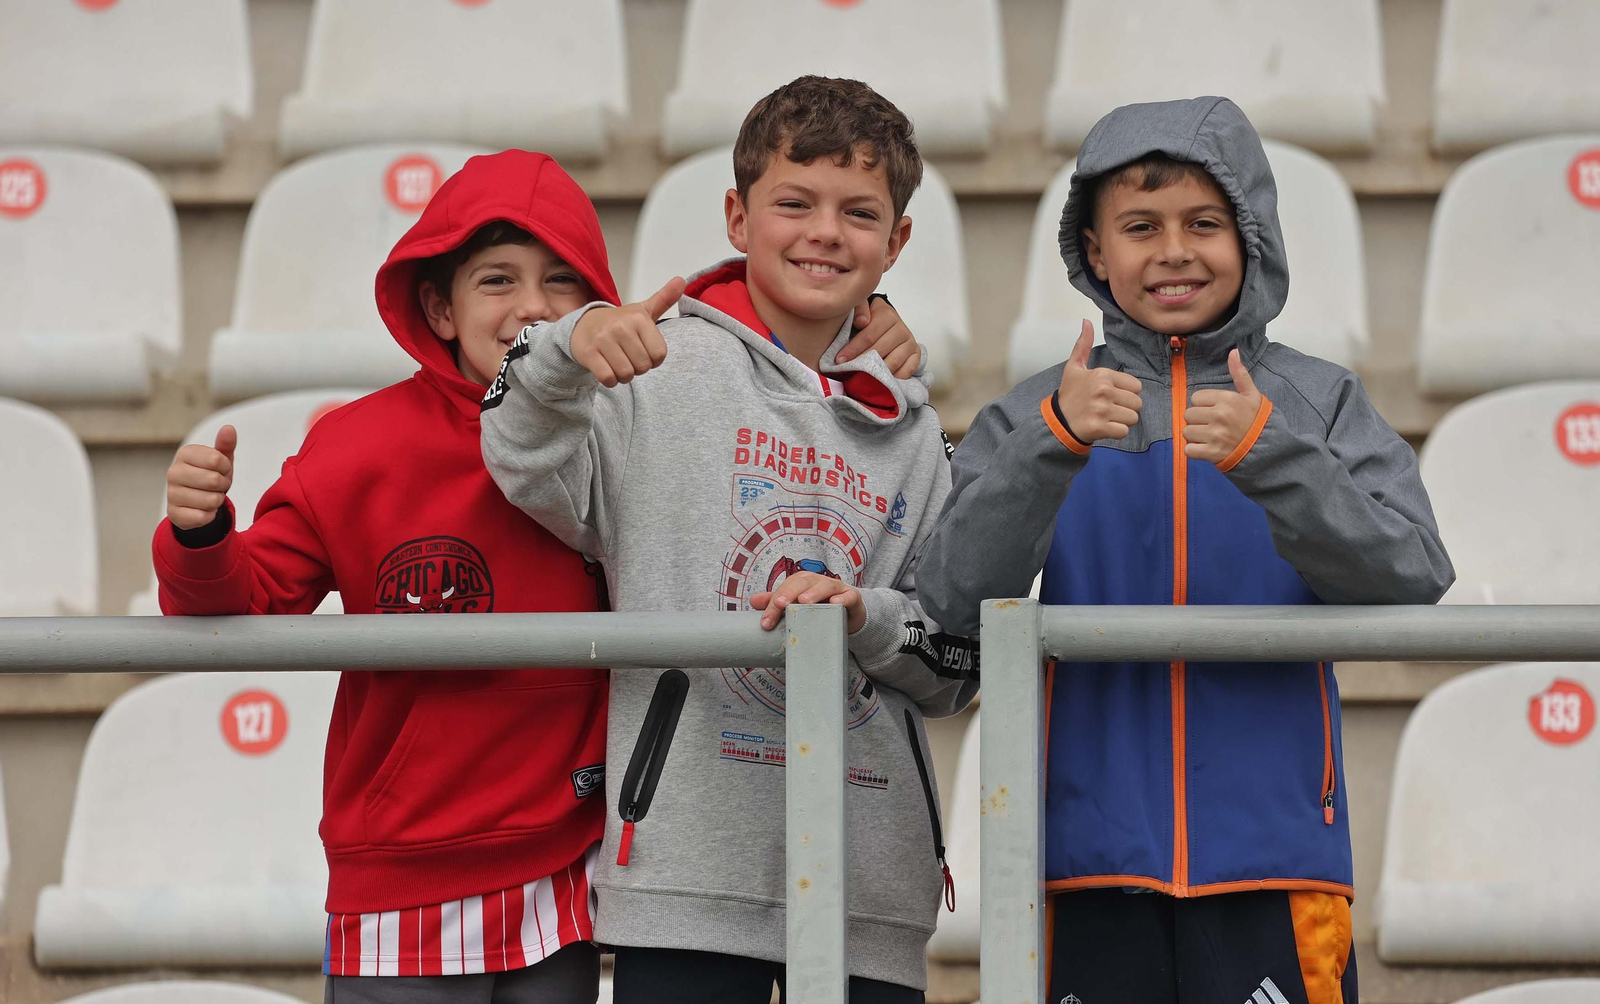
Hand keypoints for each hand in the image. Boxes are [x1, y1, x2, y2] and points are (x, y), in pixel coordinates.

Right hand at [167, 425, 235, 529]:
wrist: (195, 502)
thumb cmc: (209, 475)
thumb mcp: (221, 459)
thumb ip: (225, 445)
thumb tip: (229, 428)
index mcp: (185, 454)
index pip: (218, 460)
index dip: (226, 468)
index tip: (220, 470)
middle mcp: (173, 472)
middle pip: (215, 481)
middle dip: (223, 485)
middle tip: (216, 485)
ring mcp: (171, 494)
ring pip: (212, 500)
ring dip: (217, 501)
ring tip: (209, 496)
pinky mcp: (174, 514)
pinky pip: (204, 517)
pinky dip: (210, 515)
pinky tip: (202, 509)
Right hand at [570, 277, 684, 386]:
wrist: (583, 325)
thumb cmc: (619, 323)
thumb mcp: (642, 311)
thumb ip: (664, 299)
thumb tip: (681, 281)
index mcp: (638, 318)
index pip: (659, 354)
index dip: (653, 359)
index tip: (643, 351)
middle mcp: (621, 327)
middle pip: (643, 367)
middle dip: (638, 368)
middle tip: (628, 357)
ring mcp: (603, 340)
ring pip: (626, 375)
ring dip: (623, 376)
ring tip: (618, 363)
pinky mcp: (588, 353)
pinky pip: (608, 378)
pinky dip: (610, 380)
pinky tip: (607, 369)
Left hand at [750, 572, 865, 633]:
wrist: (849, 614)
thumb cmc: (820, 608)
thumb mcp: (797, 605)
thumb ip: (777, 602)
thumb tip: (753, 601)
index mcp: (803, 582)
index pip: (786, 588)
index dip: (774, 602)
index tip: (765, 622)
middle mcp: (818, 582)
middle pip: (803, 582)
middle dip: (790, 592)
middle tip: (780, 604)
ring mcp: (837, 588)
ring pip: (826, 585)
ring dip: (814, 592)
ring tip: (804, 602)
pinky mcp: (853, 597)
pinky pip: (849, 596)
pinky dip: (842, 598)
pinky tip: (835, 603)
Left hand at [839, 297, 920, 378]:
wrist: (884, 321)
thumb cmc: (868, 317)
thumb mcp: (860, 307)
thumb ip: (858, 309)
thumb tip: (862, 322)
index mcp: (887, 315)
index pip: (869, 335)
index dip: (854, 348)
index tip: (840, 359)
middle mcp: (901, 328)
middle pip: (880, 351)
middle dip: (862, 363)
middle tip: (848, 371)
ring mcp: (910, 342)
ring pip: (893, 362)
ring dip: (878, 373)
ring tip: (864, 380)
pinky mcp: (916, 354)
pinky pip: (908, 369)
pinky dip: (896, 378)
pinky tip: (882, 383)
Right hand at [1056, 319, 1141, 442]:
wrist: (1056, 421)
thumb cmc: (1069, 394)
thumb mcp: (1074, 367)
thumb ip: (1083, 345)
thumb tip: (1086, 321)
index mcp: (1102, 375)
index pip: (1137, 386)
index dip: (1126, 392)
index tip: (1110, 396)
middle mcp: (1104, 391)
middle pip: (1137, 403)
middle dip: (1126, 408)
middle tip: (1109, 409)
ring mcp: (1101, 410)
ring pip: (1133, 418)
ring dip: (1122, 421)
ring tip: (1107, 418)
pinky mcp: (1100, 428)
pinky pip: (1124, 432)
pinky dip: (1116, 433)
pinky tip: (1104, 428)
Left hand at [1184, 349, 1262, 463]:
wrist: (1268, 448)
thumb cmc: (1257, 420)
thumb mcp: (1252, 395)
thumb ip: (1240, 374)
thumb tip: (1233, 351)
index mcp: (1227, 399)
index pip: (1195, 398)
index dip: (1202, 405)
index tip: (1214, 411)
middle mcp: (1219, 416)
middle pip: (1189, 415)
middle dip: (1197, 421)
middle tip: (1211, 426)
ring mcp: (1215, 435)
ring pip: (1187, 432)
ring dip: (1195, 436)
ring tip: (1209, 437)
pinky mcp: (1212, 453)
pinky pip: (1188, 450)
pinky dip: (1194, 451)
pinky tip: (1206, 448)